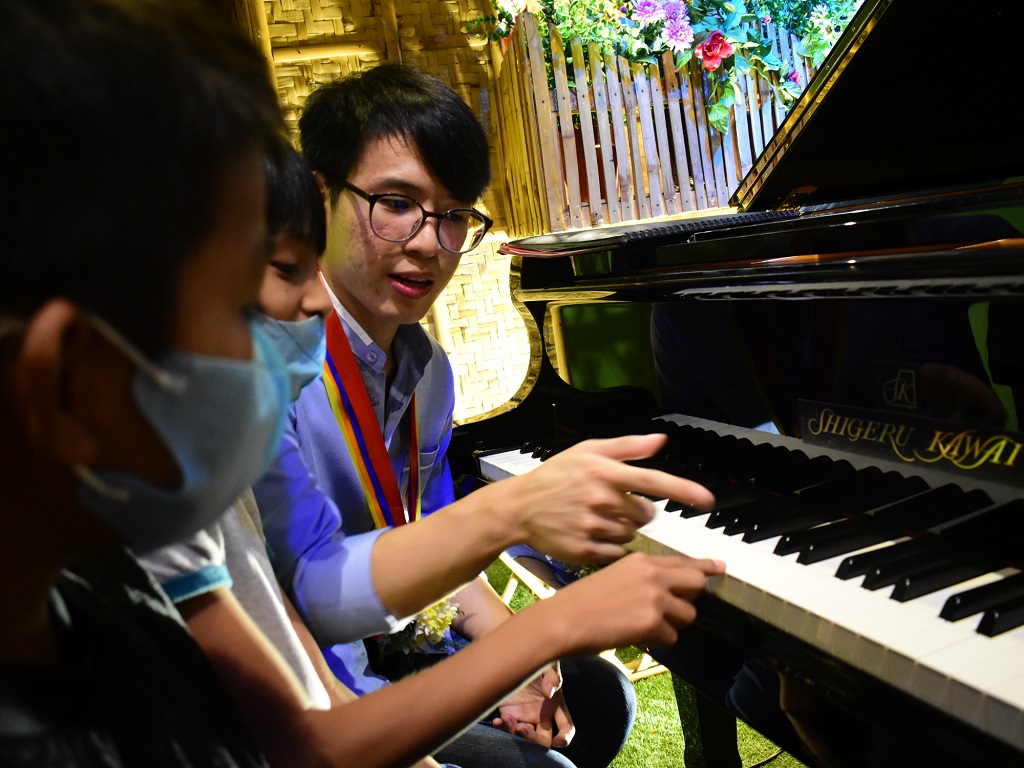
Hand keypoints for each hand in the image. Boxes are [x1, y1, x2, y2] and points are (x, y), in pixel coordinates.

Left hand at [492, 664, 574, 747]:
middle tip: (521, 728)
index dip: (565, 737)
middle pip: (543, 739)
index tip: (559, 741)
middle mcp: (542, 715)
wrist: (513, 653)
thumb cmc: (536, 659)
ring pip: (524, 737)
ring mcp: (525, 716)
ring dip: (515, 734)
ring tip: (506, 719)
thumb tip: (549, 693)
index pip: (566, 726)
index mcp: (555, 705)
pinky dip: (503, 729)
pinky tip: (498, 721)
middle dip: (534, 739)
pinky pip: (507, 729)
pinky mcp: (509, 714)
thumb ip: (552, 677)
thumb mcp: (547, 665)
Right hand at [499, 434, 715, 565]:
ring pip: (631, 534)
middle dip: (637, 511)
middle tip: (614, 505)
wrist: (519, 507)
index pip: (653, 481)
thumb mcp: (587, 451)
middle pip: (646, 514)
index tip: (707, 500)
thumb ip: (627, 447)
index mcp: (604, 472)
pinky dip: (610, 547)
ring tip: (596, 518)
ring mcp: (593, 527)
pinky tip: (591, 535)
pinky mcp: (585, 551)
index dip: (683, 491)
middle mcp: (601, 499)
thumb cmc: (556, 475)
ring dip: (622, 529)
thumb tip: (661, 440)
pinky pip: (616, 553)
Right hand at [545, 552, 725, 654]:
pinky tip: (636, 635)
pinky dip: (658, 640)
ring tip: (645, 625)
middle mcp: (653, 574)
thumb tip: (670, 589)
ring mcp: (655, 598)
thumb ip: (645, 577)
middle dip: (690, 598)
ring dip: (673, 624)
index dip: (705, 566)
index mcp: (642, 560)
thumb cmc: (583, 600)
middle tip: (674, 609)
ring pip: (688, 615)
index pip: (684, 562)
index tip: (720, 567)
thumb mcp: (616, 575)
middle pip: (696, 584)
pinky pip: (672, 636)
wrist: (564, 619)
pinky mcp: (652, 622)